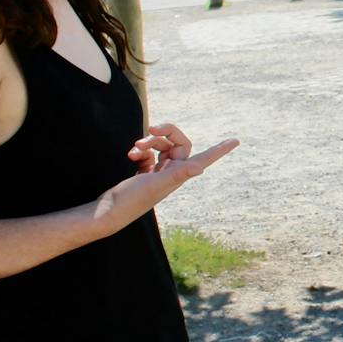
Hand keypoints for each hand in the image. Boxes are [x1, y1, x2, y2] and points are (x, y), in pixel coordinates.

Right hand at [96, 132, 239, 233]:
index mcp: (178, 175)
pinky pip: (148, 153)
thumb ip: (177, 174)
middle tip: (151, 129)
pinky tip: (131, 155)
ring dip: (148, 142)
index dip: (219, 150)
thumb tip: (200, 168)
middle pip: (177, 144)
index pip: (204, 159)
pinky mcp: (144, 173)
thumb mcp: (154, 185)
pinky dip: (140, 150)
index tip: (235, 141)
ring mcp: (158, 173)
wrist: (107, 212)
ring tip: (134, 149)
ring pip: (160, 147)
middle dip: (163, 134)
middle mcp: (172, 174)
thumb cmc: (131, 200)